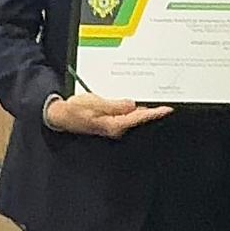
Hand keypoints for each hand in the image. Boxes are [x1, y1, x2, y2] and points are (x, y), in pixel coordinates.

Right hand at [46, 93, 171, 138]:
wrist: (62, 115)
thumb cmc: (75, 110)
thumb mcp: (94, 104)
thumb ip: (115, 105)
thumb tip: (131, 105)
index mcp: (113, 124)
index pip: (138, 117)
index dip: (154, 113)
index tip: (167, 109)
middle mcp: (116, 127)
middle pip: (138, 118)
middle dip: (151, 110)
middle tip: (167, 103)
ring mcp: (114, 125)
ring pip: (133, 116)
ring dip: (143, 109)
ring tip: (157, 103)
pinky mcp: (111, 122)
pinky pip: (126, 115)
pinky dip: (133, 109)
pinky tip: (137, 104)